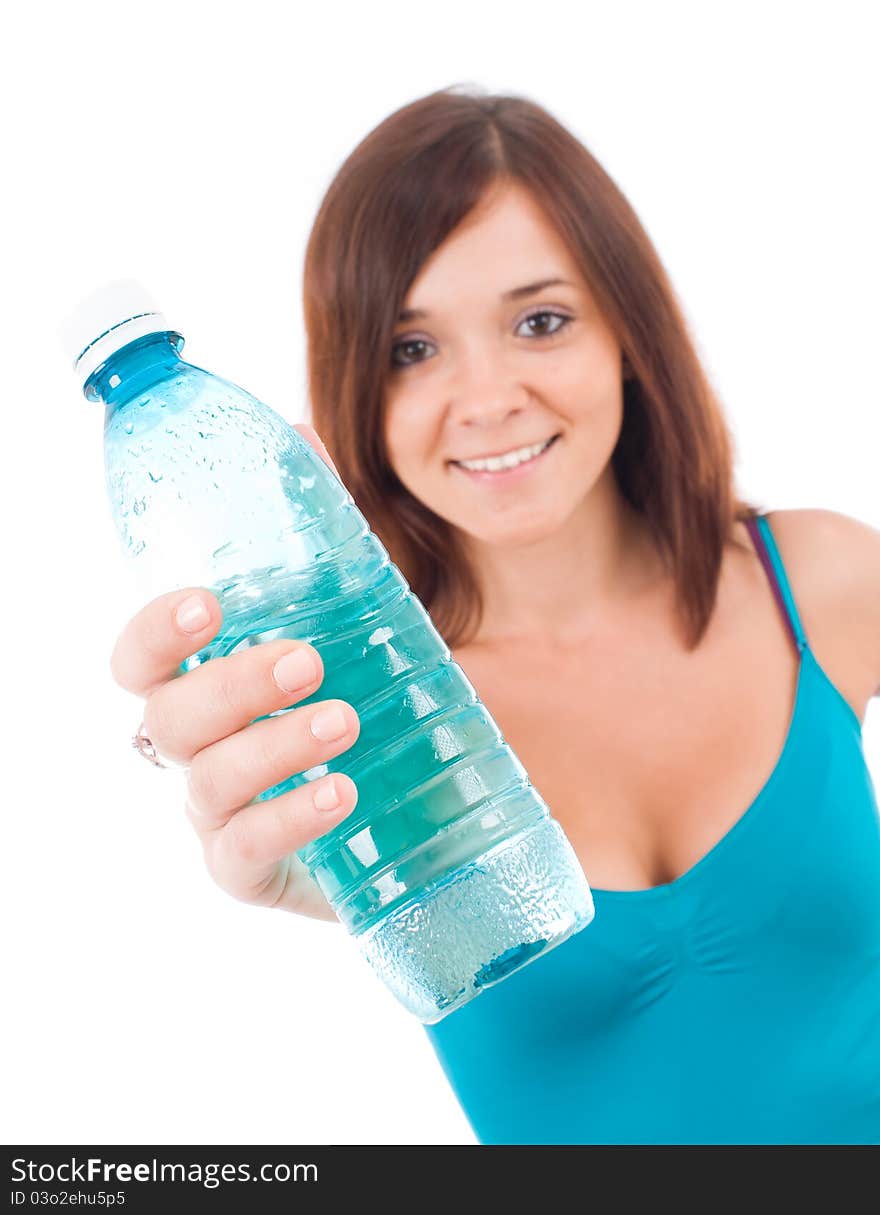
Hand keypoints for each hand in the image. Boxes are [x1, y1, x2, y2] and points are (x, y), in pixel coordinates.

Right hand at [109, 423, 358, 921]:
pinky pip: (242, 856)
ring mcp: (224, 813)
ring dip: (269, 747)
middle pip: (166, 720)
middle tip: (306, 658)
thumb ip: (319, 532)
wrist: (431, 790)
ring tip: (343, 719)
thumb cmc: (371, 688)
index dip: (154, 632)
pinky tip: (341, 792)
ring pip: (205, 785)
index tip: (206, 605)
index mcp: (206, 681)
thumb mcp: (355, 607)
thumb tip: (295, 429)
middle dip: (229, 686)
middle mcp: (200, 747)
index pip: (140, 659)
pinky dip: (286, 822)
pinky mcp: (261, 871)